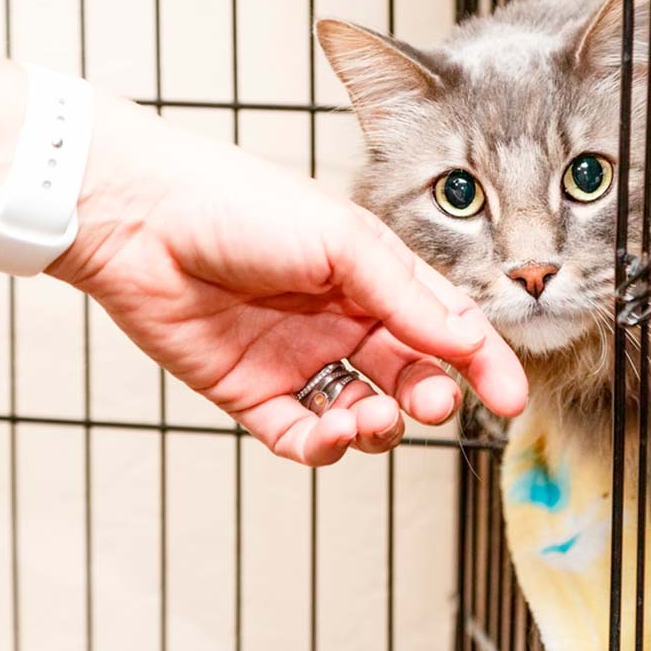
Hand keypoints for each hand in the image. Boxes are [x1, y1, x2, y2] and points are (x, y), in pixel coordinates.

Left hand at [50, 103, 527, 465]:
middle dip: (428, 397)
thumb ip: (405, 294)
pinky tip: (332, 432)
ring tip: (371, 417)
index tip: (509, 398)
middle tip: (431, 403)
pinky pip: (301, 435)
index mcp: (370, 275)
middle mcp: (340, 319)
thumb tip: (467, 341)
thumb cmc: (240, 205)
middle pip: (406, 375)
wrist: (140, 219)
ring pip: (361, 412)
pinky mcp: (251, 392)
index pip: (442, 325)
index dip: (480, 362)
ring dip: (379, 426)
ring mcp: (297, 359)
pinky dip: (326, 445)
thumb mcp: (342, 240)